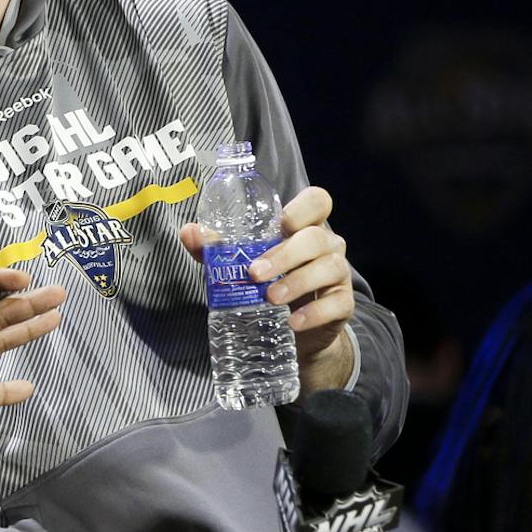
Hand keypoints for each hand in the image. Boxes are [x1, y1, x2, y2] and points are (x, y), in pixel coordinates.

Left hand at [179, 185, 355, 389]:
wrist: (297, 329)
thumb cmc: (268, 282)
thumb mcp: (241, 262)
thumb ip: (216, 248)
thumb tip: (189, 232)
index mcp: (303, 227)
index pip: (317, 201)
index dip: (303, 208)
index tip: (281, 224)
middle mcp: (326, 245)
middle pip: (316, 237)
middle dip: (285, 254)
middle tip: (255, 273)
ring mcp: (337, 273)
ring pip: (329, 267)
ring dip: (297, 282)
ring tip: (270, 298)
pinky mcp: (343, 304)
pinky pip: (337, 303)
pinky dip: (314, 313)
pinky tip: (293, 322)